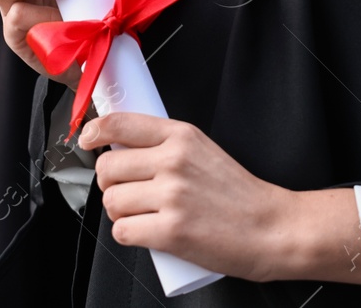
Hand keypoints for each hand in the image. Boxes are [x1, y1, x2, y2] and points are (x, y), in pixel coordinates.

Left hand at [81, 113, 360, 285]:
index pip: (119, 124)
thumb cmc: (239, 194)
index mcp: (181, 136)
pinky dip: (129, 235)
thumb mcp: (203, 151)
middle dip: (110, 184)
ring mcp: (171, 196)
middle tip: (128, 192)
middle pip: (107, 168)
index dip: (94, 133)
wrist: (272, 228)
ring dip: (120, 212)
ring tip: (143, 215)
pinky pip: (122, 231)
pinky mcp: (170, 231)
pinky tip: (146, 233)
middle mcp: (173, 161)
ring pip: (112, 201)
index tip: (88, 141)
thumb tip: (119, 148)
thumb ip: (164, 145)